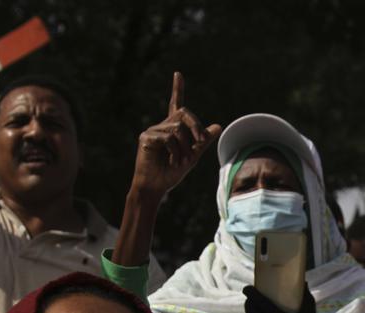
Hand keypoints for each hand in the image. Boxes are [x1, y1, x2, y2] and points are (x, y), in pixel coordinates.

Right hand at [129, 72, 220, 199]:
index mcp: (173, 128)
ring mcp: (153, 130)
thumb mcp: (193, 156)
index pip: (176, 105)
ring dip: (186, 147)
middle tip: (200, 144)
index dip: (177, 89)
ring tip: (181, 160)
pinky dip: (176, 152)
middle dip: (196, 128)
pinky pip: (168, 138)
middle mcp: (162, 126)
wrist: (157, 186)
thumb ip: (203, 141)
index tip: (178, 74)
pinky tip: (172, 161)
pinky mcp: (146, 137)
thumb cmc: (172, 172)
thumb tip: (217, 126)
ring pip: (178, 129)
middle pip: (184, 113)